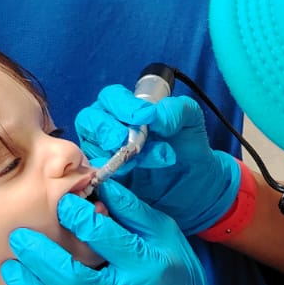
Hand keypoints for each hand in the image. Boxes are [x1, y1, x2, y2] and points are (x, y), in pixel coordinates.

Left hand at [1, 179, 249, 284]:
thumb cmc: (173, 270)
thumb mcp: (163, 232)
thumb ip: (131, 209)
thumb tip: (99, 182)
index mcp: (143, 265)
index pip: (106, 239)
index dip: (79, 218)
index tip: (63, 204)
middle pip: (72, 281)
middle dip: (39, 256)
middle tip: (18, 237)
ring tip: (11, 267)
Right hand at [75, 87, 240, 234]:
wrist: (195, 186)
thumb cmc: (188, 149)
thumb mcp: (191, 123)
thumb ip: (176, 111)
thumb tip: (154, 115)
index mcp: (127, 109)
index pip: (111, 98)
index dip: (122, 104)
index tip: (143, 116)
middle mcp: (109, 130)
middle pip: (89, 120)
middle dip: (107, 128)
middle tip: (128, 141)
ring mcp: (103, 156)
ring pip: (89, 148)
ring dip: (113, 154)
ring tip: (138, 162)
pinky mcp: (105, 181)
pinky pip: (94, 175)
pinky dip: (107, 175)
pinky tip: (128, 176)